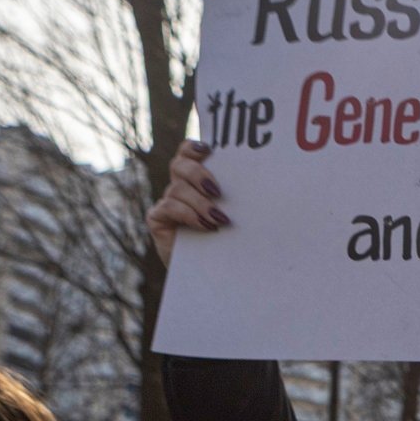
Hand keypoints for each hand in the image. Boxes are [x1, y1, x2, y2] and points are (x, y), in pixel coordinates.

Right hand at [147, 140, 228, 265]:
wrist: (213, 273)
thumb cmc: (228, 240)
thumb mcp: (235, 214)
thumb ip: (237, 195)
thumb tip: (262, 179)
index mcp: (196, 178)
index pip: (188, 152)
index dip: (193, 147)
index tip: (209, 150)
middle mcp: (179, 186)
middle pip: (180, 165)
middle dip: (199, 175)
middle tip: (217, 192)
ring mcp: (167, 202)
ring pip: (177, 188)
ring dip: (200, 203)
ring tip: (219, 220)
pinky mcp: (157, 219)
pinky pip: (168, 207)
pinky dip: (188, 215)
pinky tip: (206, 226)